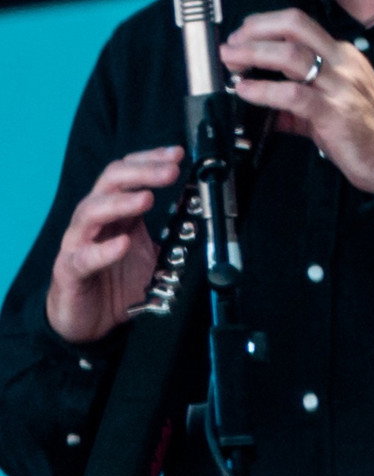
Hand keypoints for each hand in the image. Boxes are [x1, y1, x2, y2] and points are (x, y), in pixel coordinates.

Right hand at [47, 145, 184, 343]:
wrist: (89, 321)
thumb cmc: (117, 281)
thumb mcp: (152, 254)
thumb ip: (170, 235)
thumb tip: (200, 219)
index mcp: (116, 210)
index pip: (129, 172)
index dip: (151, 159)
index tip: (177, 154)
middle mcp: (96, 219)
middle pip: (111, 181)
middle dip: (142, 172)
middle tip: (170, 171)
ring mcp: (79, 242)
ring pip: (92, 211)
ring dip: (121, 202)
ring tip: (146, 199)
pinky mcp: (71, 270)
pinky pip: (84, 257)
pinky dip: (104, 250)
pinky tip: (122, 244)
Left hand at [221, 9, 373, 192]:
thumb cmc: (369, 133)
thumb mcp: (332, 106)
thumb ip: (297, 100)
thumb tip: (261, 100)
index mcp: (342, 56)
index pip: (300, 24)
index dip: (266, 23)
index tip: (244, 33)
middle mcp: (342, 63)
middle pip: (294, 26)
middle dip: (256, 29)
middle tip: (232, 43)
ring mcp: (339, 85)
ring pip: (291, 54)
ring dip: (254, 54)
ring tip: (231, 61)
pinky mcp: (334, 112)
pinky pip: (293, 94)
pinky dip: (263, 90)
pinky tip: (246, 91)